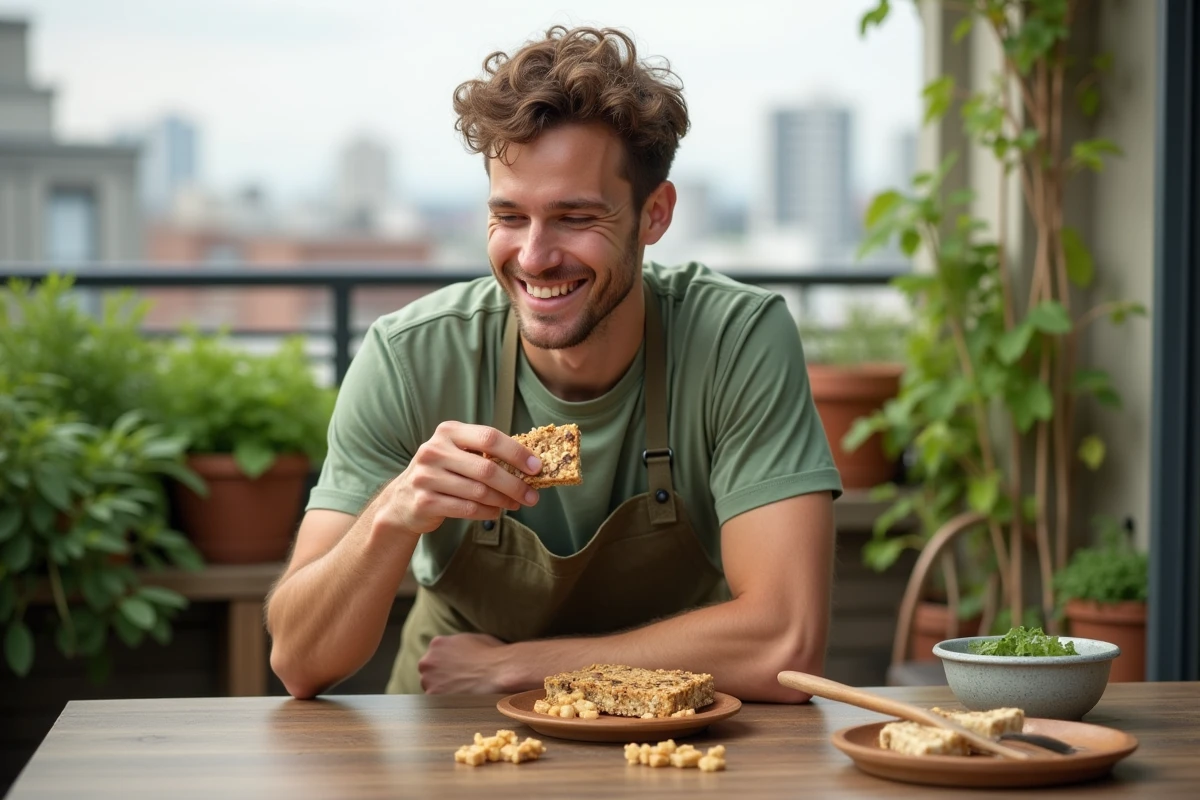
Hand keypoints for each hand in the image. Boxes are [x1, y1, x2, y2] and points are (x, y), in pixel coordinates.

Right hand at [375, 421, 541, 535]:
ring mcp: (426, 476)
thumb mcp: (458, 453)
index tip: (536, 467)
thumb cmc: (443, 473)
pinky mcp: (425, 501)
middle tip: (532, 496)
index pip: (490, 437)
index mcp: (448, 432)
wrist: (402, 500)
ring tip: (516, 504)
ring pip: (479, 492)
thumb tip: (529, 465)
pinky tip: (496, 511)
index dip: (517, 453)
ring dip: (504, 500)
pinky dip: (487, 512)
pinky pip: (467, 508)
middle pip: (487, 468)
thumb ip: (486, 453)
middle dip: (515, 484)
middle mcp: (434, 450)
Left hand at [418, 633, 513, 693]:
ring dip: (442, 691)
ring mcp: (428, 680)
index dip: (445, 664)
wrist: (498, 671)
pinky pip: (436, 702)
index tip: (455, 671)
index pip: (434, 656)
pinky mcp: (433, 696)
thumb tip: (460, 651)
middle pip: (429, 672)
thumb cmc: (492, 655)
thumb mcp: (473, 639)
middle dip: (440, 677)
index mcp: (437, 644)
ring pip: (430, 687)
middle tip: (457, 683)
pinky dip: (446, 703)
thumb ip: (458, 645)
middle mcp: (428, 661)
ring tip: (461, 693)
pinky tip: (461, 701)